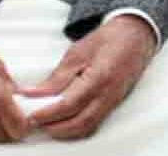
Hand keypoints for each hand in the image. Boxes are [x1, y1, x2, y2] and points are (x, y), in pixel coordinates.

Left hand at [25, 15, 157, 139]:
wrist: (136, 36)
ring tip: (46, 122)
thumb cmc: (108, 39)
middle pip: (80, 122)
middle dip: (55, 127)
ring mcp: (113, 101)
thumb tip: (34, 94)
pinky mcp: (113, 104)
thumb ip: (57, 77)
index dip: (48, 113)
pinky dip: (76, 127)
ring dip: (65, 130)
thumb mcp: (77, 52)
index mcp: (100, 77)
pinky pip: (94, 123)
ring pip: (87, 127)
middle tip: (35, 122)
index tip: (31, 115)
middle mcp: (109, 94)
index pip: (70, 104)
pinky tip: (62, 121)